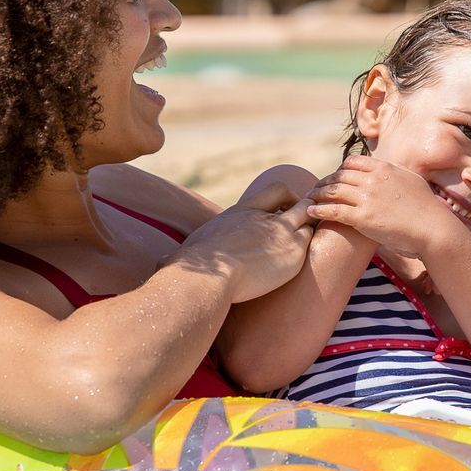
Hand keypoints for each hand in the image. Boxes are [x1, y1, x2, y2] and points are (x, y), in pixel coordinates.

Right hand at [174, 182, 314, 301]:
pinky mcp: (293, 252)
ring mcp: (282, 233)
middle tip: (306, 224)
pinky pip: (310, 242)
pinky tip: (306, 257)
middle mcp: (266, 218)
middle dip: (305, 210)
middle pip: (298, 202)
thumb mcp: (187, 252)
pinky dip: (309, 247)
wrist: (209, 277)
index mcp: (243, 212)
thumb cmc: (192, 268)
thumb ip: (180, 255)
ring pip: (309, 220)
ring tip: (307, 242)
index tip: (286, 211)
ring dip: (309, 230)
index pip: (274, 192)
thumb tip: (161, 264)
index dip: (285, 199)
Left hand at [305, 155, 458, 258]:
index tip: (334, 178)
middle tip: (315, 190)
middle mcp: (372, 179)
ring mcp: (366, 197)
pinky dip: (319, 211)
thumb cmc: (426, 207)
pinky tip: (310, 213)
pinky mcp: (362, 217)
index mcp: (384, 168)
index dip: (340, 169)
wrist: (433, 227)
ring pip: (332, 191)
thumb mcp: (411, 180)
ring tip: (309, 200)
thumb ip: (395, 173)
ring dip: (317, 195)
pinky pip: (333, 210)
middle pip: (339, 176)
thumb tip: (389, 169)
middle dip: (324, 182)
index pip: (352, 162)